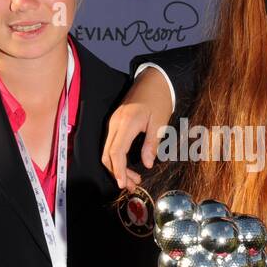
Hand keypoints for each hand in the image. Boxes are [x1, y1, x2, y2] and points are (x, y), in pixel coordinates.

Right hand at [102, 68, 173, 189]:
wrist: (153, 80)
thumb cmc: (159, 100)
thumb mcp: (159, 122)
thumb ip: (152, 144)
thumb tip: (147, 164)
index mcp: (126, 123)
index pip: (116, 152)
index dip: (118, 170)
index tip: (123, 184)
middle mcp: (115, 123)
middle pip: (107, 155)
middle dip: (117, 173)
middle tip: (132, 186)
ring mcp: (113, 123)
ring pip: (107, 151)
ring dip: (117, 167)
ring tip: (133, 179)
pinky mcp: (115, 123)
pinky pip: (111, 145)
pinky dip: (116, 159)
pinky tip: (128, 166)